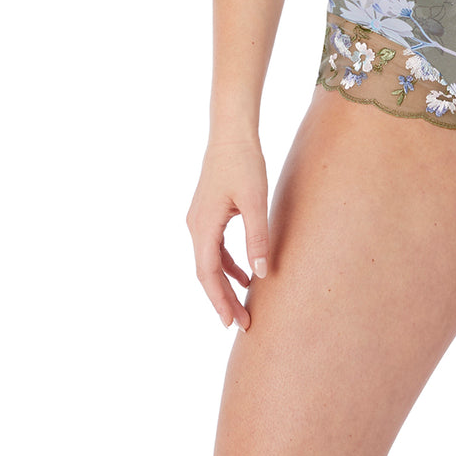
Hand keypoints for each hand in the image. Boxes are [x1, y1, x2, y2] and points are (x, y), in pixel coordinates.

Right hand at [187, 138, 269, 329]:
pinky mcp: (208, 213)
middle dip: (222, 299)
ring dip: (225, 283)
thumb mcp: (256, 200)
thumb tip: (260, 273)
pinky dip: (228, 264)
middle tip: (241, 324)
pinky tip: (245, 273)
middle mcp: (195, 226)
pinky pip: (215, 248)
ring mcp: (199, 219)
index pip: (208, 274)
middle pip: (206, 273)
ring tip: (242, 306)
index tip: (230, 323)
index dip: (219, 301)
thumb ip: (257, 237)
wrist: (231, 132)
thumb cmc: (244, 162)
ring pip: (210, 262)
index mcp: (203, 226)